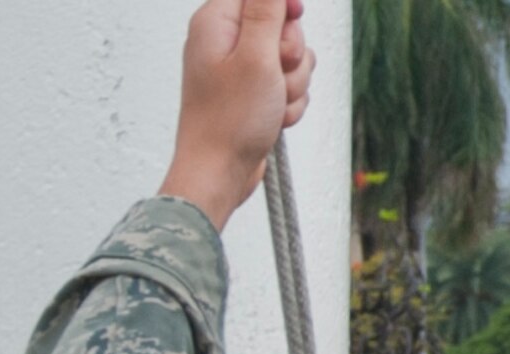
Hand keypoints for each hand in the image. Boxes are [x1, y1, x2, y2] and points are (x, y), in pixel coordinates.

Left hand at [158, 0, 315, 230]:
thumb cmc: (229, 122)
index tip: (291, 21)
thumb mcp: (256, 52)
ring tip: (272, 105)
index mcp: (216, 22)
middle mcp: (225, 44)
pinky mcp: (253, 96)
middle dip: (292, 51)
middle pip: (284, 23)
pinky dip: (288, 103)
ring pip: (293, 57)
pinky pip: (289, 85)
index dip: (285, 5)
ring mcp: (241, 72)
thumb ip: (267, 6)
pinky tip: (273, 120)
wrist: (217, 178)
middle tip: (276, 74)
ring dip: (293, 82)